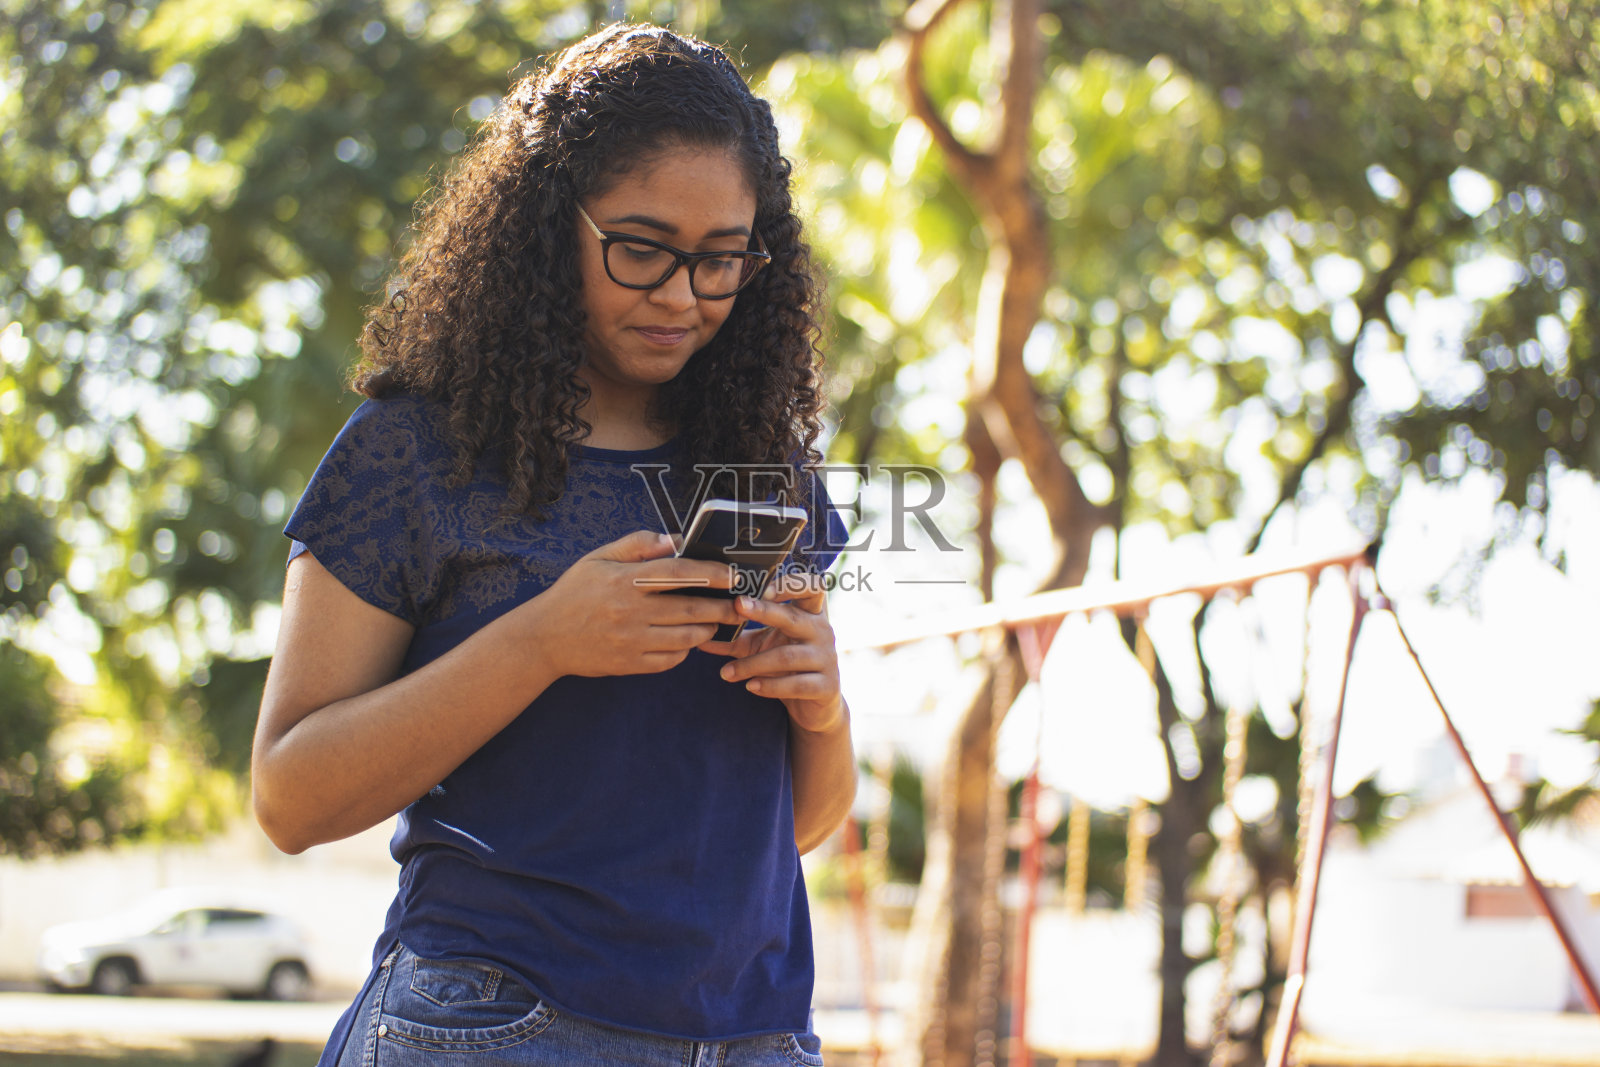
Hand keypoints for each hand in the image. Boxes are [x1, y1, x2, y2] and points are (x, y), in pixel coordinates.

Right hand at [532, 530, 738, 676]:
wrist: (544, 638)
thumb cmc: (574, 593)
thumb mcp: (598, 558)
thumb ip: (636, 545)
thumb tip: (673, 539)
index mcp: (624, 581)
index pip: (677, 573)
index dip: (709, 573)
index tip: (732, 575)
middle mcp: (630, 612)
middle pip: (690, 609)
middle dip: (721, 608)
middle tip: (739, 605)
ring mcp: (631, 641)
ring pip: (685, 638)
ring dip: (706, 630)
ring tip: (714, 622)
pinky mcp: (630, 665)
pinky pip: (669, 661)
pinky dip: (684, 652)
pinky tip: (686, 642)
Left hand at [705, 571, 843, 733]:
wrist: (814, 705)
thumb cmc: (786, 666)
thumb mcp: (762, 647)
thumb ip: (736, 638)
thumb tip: (699, 636)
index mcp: (810, 614)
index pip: (812, 586)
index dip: (792, 584)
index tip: (764, 589)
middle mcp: (822, 631)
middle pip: (793, 617)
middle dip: (764, 612)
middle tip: (736, 607)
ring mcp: (826, 659)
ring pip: (787, 656)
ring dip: (753, 663)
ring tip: (727, 672)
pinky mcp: (826, 686)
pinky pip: (796, 684)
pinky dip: (770, 686)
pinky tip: (750, 686)